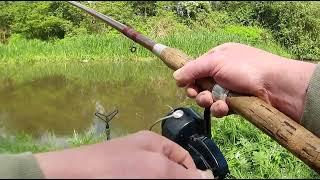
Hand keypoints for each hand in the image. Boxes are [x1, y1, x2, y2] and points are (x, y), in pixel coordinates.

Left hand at [34, 130, 212, 178]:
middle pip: (171, 172)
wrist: (71, 178)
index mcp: (155, 144)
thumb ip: (183, 174)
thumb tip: (210, 179)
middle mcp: (145, 156)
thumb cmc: (117, 169)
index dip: (194, 175)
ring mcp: (132, 170)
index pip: (185, 159)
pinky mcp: (122, 178)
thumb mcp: (155, 168)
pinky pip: (144, 178)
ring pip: (156, 177)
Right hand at [173, 43, 315, 121]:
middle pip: (200, 85)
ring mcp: (229, 88)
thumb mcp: (215, 62)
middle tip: (198, 94)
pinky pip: (220, 108)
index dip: (189, 77)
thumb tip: (175, 77)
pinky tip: (224, 108)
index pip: (196, 68)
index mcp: (218, 57)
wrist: (274, 87)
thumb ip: (193, 68)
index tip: (184, 84)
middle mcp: (222, 72)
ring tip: (212, 101)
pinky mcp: (235, 104)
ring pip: (208, 98)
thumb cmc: (244, 68)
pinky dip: (219, 109)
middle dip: (197, 91)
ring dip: (207, 101)